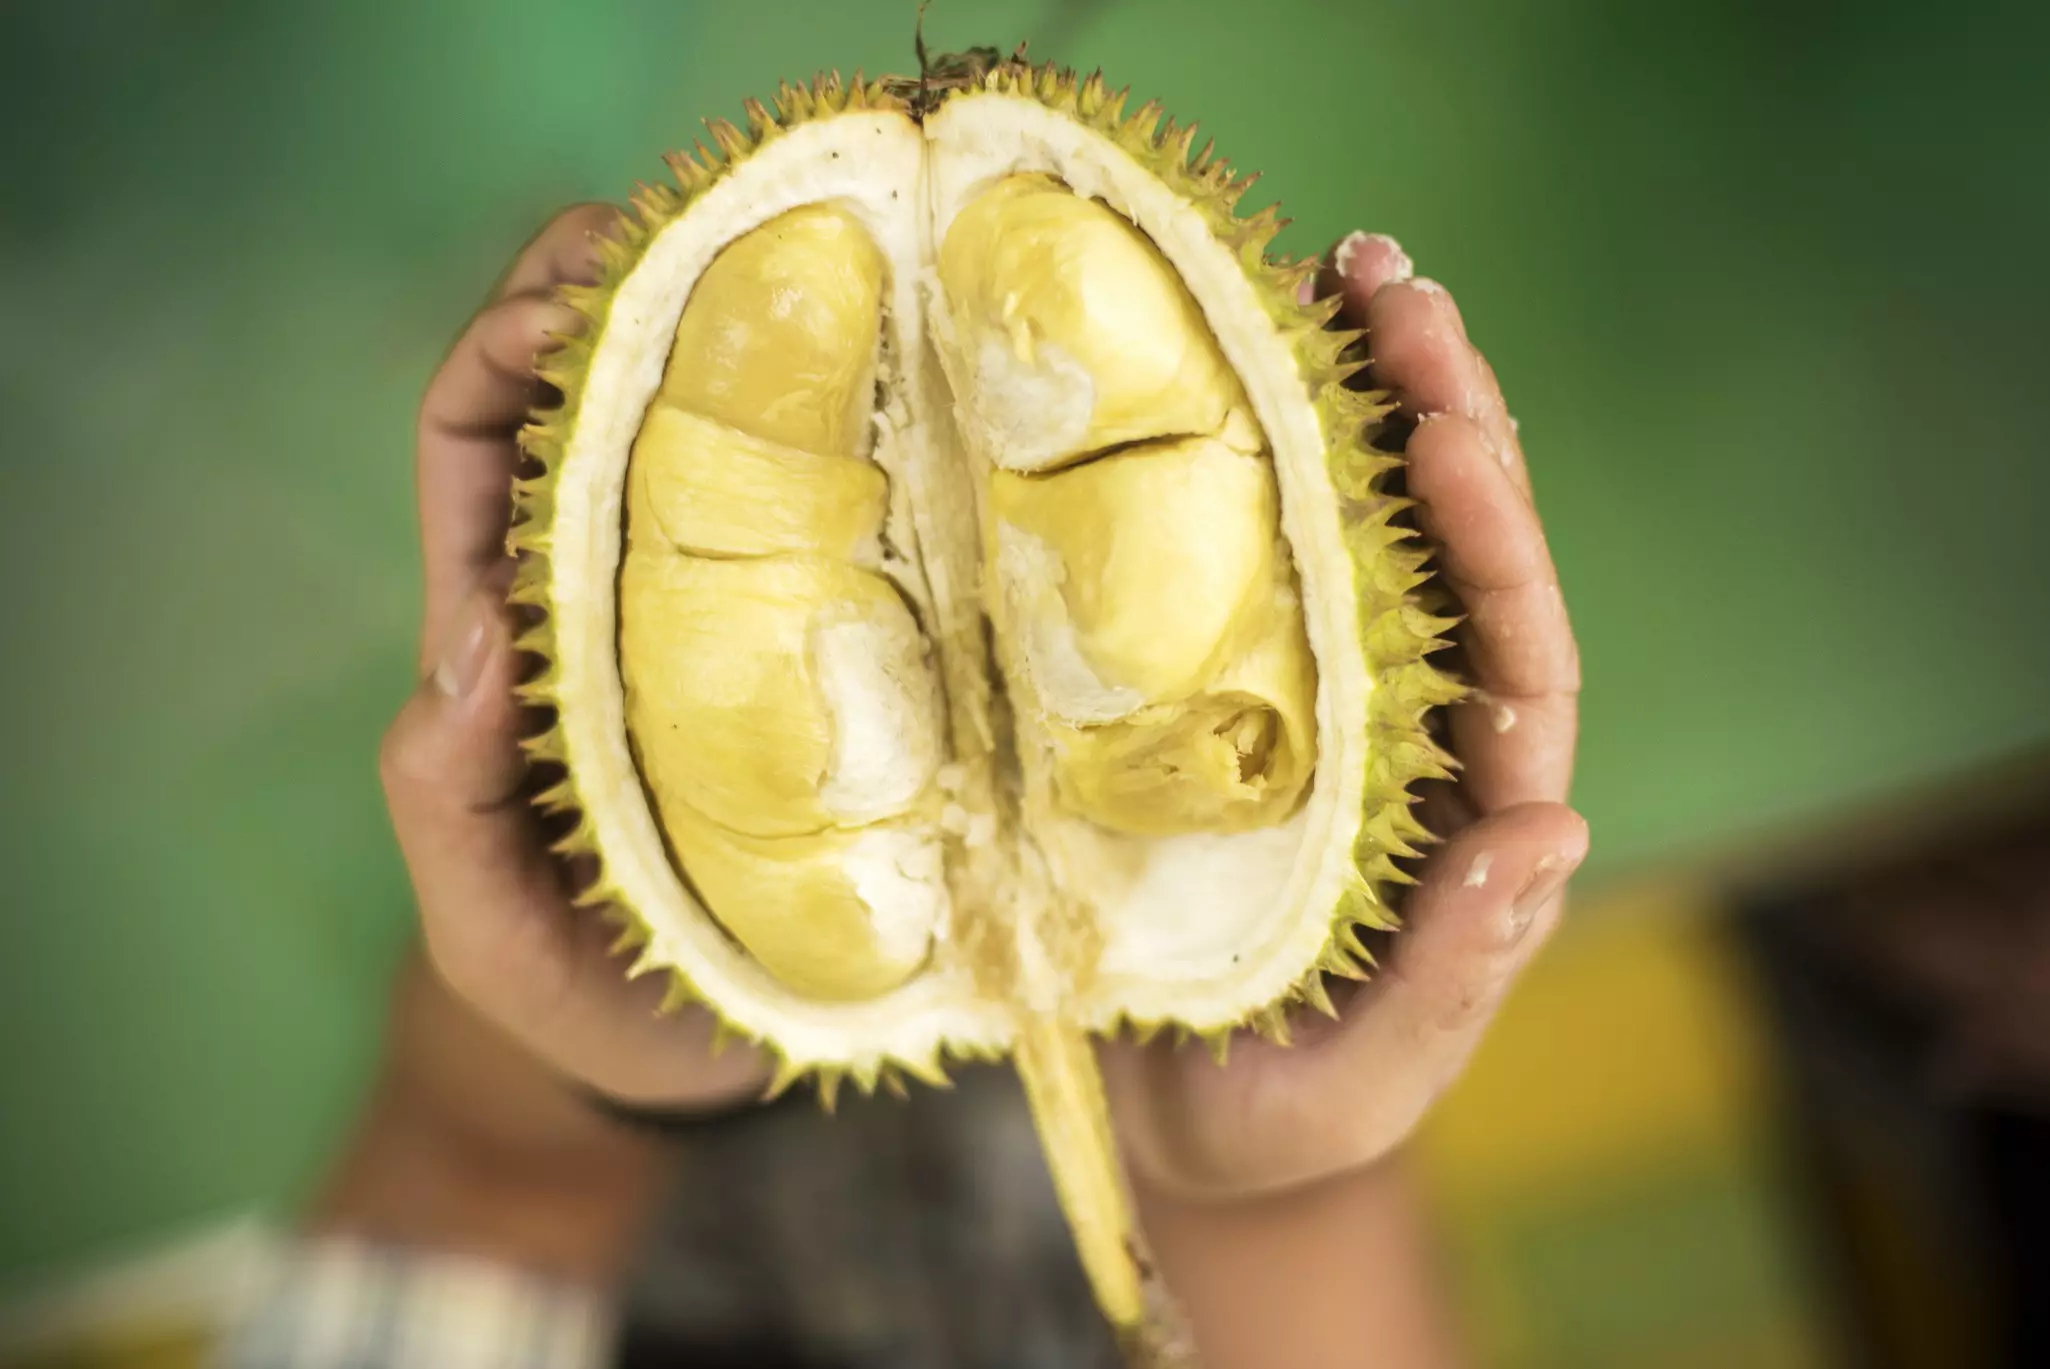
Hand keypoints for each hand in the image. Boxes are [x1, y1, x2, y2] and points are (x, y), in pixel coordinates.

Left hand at [377, 203, 770, 1113]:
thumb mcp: (486, 929)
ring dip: (731, 330)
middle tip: (704, 231)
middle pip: (584, 401)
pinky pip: (823, 516)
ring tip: (814, 270)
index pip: (478, 451)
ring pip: (702, 433)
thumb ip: (443, 808)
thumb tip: (468, 648)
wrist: (706, 1063)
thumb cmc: (583, 1001)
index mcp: (514, 642)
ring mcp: (721, 613)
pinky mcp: (820, 647)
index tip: (578, 306)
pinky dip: (846, 434)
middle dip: (617, 285)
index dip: (504, 354)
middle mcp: (611, 599)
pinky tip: (913, 396)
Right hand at [1104, 233, 1588, 1201]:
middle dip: (1442, 413)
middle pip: (1460, 558)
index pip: (1520, 659)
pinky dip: (1270, 457)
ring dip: (1368, 400)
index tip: (1448, 433)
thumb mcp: (1370, 1071)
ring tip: (1344, 272)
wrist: (1192, 1125)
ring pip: (1376, 536)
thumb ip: (1456, 966)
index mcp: (1471, 812)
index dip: (1495, 543)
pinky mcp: (1240, 694)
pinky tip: (1248, 361)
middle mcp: (1419, 736)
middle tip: (1393, 284)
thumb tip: (1548, 825)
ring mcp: (1333, 703)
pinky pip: (1267, 562)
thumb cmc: (1284, 1115)